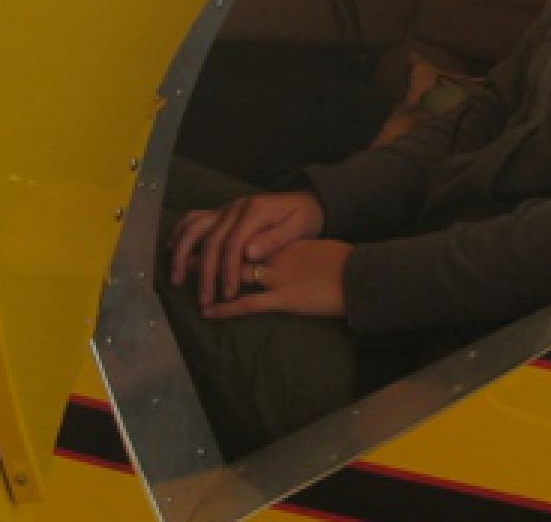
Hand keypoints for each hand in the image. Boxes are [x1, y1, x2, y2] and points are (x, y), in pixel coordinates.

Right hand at [167, 190, 325, 310]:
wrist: (306, 200)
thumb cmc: (303, 217)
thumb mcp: (298, 228)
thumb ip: (273, 239)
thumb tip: (249, 253)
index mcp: (255, 211)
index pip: (233, 243)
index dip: (228, 270)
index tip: (228, 295)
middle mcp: (235, 207)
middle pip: (210, 239)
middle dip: (204, 272)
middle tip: (203, 299)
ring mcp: (225, 208)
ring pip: (194, 227)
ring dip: (182, 253)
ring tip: (176, 278)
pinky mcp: (220, 212)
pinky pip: (194, 218)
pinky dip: (180, 233)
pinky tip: (172, 250)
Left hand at [202, 238, 349, 319]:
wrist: (363, 277)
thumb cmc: (347, 267)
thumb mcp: (321, 253)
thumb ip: (301, 252)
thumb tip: (290, 255)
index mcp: (288, 245)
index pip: (250, 240)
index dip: (229, 242)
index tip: (211, 241)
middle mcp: (279, 256)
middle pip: (237, 251)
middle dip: (211, 253)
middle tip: (187, 254)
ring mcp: (280, 276)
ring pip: (238, 275)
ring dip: (213, 279)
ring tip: (190, 283)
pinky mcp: (285, 298)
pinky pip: (249, 303)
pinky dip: (227, 308)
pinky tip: (210, 312)